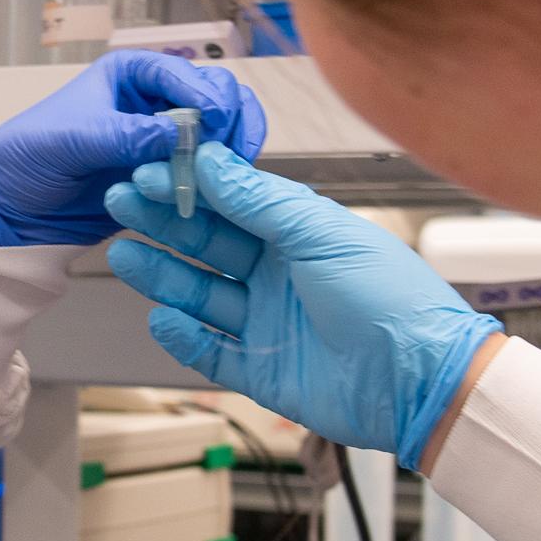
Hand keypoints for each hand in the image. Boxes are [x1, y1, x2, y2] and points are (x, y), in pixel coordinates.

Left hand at [0, 53, 266, 246]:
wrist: (7, 209)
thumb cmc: (25, 157)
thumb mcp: (69, 140)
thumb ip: (124, 134)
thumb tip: (183, 131)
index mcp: (131, 73)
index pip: (186, 74)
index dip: (208, 96)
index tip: (216, 125)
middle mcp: (154, 100)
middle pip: (219, 98)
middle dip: (230, 122)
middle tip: (228, 156)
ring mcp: (164, 140)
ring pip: (222, 137)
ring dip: (230, 154)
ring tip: (226, 179)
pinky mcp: (166, 176)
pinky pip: (206, 175)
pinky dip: (218, 184)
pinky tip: (217, 198)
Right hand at [104, 143, 498, 467]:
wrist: (420, 380)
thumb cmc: (389, 297)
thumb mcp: (323, 233)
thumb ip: (260, 200)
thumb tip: (210, 159)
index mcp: (299, 236)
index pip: (232, 204)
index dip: (190, 188)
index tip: (149, 171)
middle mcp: (280, 276)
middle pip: (208, 245)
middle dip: (164, 223)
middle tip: (120, 202)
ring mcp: (269, 324)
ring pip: (201, 295)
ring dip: (163, 275)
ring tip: (124, 255)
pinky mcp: (263, 372)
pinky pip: (211, 353)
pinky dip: (184, 338)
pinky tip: (162, 318)